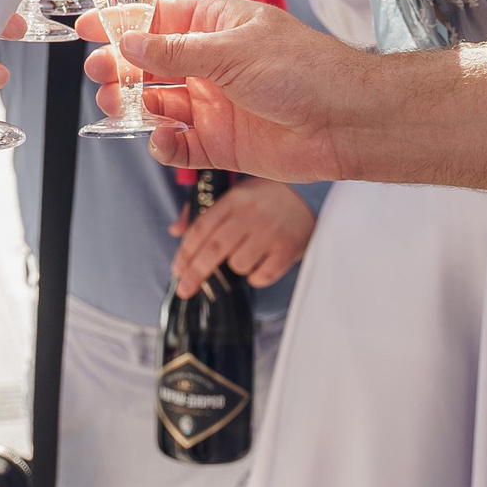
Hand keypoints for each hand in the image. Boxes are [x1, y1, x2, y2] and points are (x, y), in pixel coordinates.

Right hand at [76, 0, 374, 181]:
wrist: (345, 122)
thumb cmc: (302, 70)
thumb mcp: (232, 50)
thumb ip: (175, 50)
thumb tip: (129, 41)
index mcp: (215, 28)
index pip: (158, 18)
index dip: (122, 22)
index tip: (88, 26)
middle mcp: (210, 65)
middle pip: (149, 64)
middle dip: (120, 68)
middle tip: (99, 73)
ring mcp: (213, 104)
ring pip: (158, 104)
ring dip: (133, 105)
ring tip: (118, 105)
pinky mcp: (220, 143)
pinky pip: (179, 145)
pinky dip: (164, 145)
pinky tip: (162, 139)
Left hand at [169, 178, 314, 296]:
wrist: (310, 195)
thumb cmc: (265, 198)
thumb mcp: (235, 196)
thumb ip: (204, 213)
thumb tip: (175, 231)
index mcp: (234, 200)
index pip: (202, 228)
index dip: (186, 252)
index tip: (177, 270)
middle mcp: (251, 215)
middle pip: (214, 249)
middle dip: (196, 273)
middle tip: (185, 290)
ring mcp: (271, 232)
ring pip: (238, 264)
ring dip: (234, 268)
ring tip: (242, 258)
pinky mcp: (288, 248)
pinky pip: (263, 275)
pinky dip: (256, 276)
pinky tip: (258, 266)